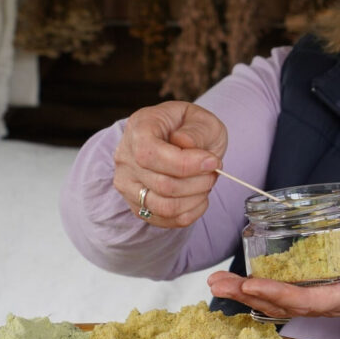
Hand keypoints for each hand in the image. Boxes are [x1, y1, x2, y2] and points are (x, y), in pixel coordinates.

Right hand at [114, 101, 224, 227]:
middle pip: (162, 185)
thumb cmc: (190, 127)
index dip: (186, 164)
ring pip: (163, 207)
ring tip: (206, 184)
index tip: (212, 161)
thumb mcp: (201, 118)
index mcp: (138, 128)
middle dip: (198, 182)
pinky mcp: (136, 205)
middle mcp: (125, 158)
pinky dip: (190, 213)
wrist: (178, 138)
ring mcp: (128, 185)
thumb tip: (185, 143)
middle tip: (214, 171)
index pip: (150, 155)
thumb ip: (197, 130)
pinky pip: (165, 220)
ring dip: (195, 199)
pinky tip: (200, 197)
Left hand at [207, 231, 339, 320]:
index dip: (279, 295)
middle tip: (219, 285)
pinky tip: (233, 282)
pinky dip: (255, 288)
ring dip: (244, 293)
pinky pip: (280, 293)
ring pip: (277, 301)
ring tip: (215, 283)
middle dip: (250, 295)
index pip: (308, 300)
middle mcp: (327, 301)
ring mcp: (318, 297)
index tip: (253, 285)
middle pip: (283, 305)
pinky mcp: (312, 287)